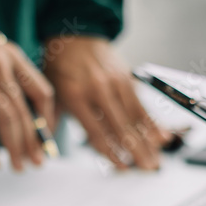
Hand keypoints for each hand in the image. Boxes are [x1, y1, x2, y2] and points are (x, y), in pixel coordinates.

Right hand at [0, 17, 54, 170]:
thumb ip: (11, 72)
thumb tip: (25, 110)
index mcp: (12, 56)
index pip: (41, 92)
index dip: (47, 119)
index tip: (46, 138)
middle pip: (24, 112)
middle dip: (32, 142)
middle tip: (36, 162)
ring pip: (6, 120)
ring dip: (14, 148)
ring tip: (17, 166)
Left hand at [43, 36, 167, 169]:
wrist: (74, 35)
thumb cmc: (60, 67)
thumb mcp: (50, 93)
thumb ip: (49, 121)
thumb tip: (42, 148)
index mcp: (76, 96)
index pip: (97, 132)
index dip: (111, 153)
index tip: (121, 168)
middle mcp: (98, 89)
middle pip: (121, 127)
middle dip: (136, 151)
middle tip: (147, 170)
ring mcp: (115, 82)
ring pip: (135, 118)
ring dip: (148, 142)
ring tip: (156, 161)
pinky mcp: (127, 77)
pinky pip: (142, 104)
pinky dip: (153, 122)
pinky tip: (163, 136)